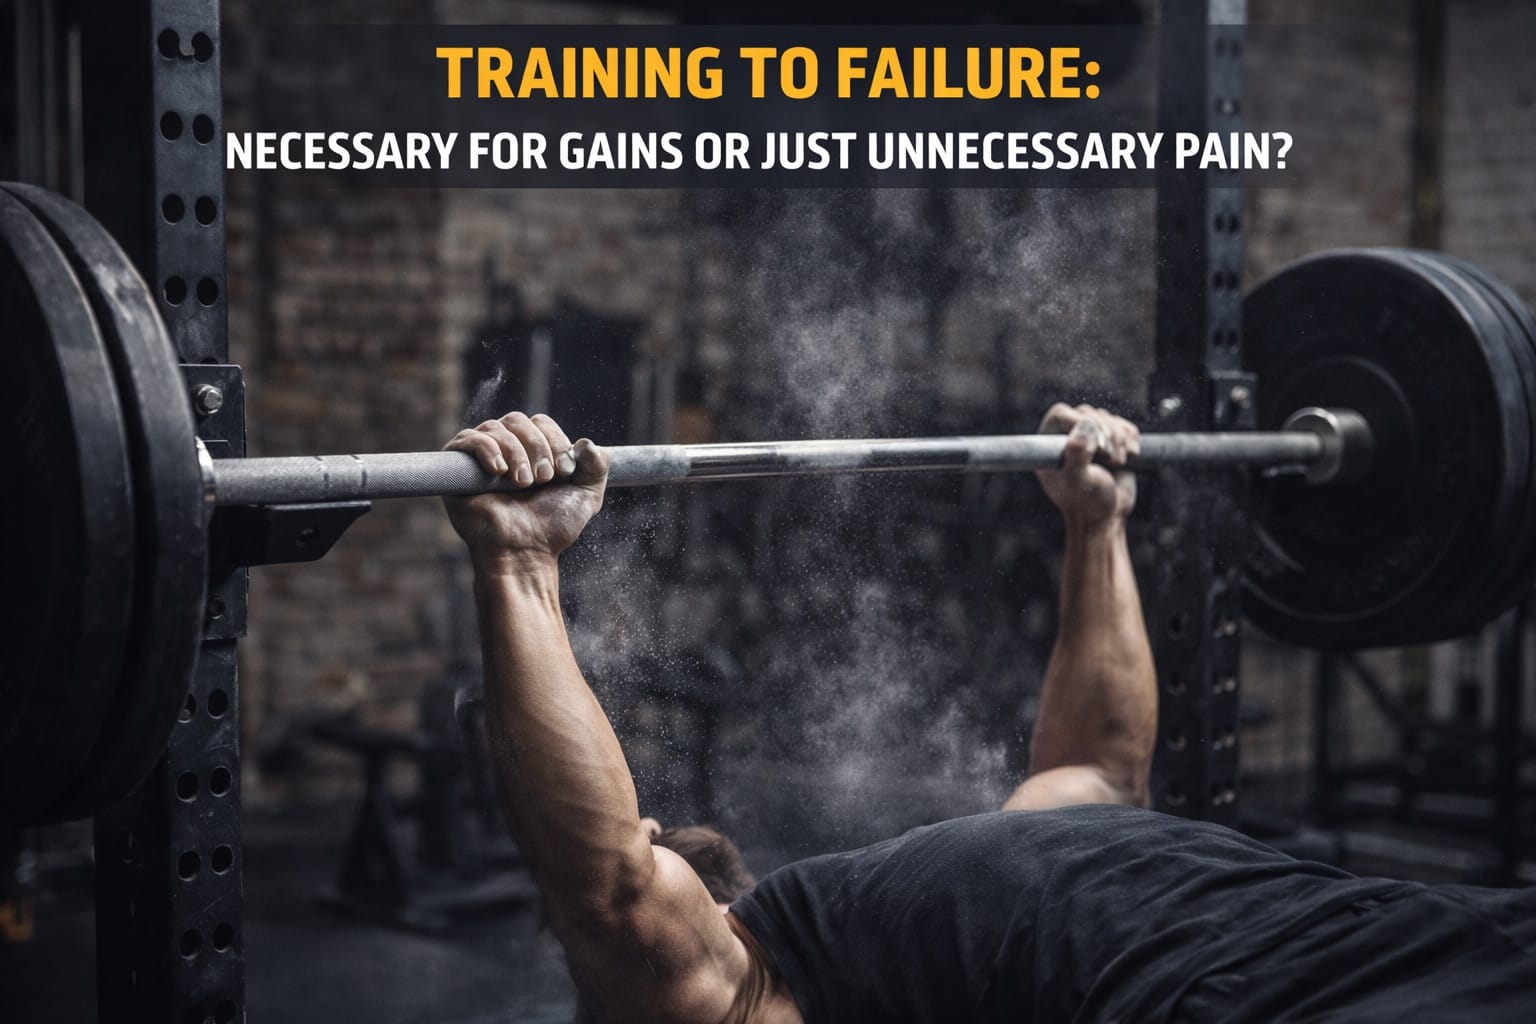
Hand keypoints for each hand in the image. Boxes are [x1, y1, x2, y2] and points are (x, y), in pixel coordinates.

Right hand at [443, 412, 608, 572]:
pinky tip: (499, 471)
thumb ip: (596, 467)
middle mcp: (506, 449)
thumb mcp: (586, 496)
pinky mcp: (458, 470)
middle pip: (517, 420)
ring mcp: (481, 458)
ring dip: (516, 453)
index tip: (564, 472)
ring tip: (523, 484)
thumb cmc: (551, 527)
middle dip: (536, 446)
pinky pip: (467, 439)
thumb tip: (588, 442)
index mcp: (533, 450)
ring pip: (495, 428)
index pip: (540, 422)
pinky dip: (486, 449)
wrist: (525, 553)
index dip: (554, 440)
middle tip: (544, 479)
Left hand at [1035, 403, 1139, 528]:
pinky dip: (1132, 439)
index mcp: (1048, 444)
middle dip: (1106, 435)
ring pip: (1109, 419)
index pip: (1062, 413)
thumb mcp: (1079, 481)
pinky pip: (1125, 426)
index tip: (1097, 449)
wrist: (1108, 515)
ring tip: (1117, 463)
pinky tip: (1129, 457)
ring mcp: (1090, 436)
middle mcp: (1066, 436)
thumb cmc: (1087, 502)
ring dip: (1120, 440)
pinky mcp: (1111, 440)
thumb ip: (1077, 456)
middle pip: (1089, 414)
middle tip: (1111, 461)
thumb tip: (1084, 429)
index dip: (1082, 424)